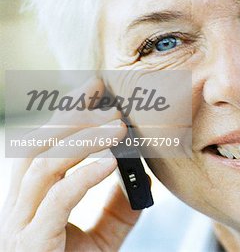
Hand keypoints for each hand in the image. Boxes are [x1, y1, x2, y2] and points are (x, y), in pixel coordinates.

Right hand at [0, 78, 141, 250]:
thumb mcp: (100, 238)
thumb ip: (116, 208)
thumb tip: (140, 178)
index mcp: (29, 199)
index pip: (41, 143)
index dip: (64, 112)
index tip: (92, 87)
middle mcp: (16, 206)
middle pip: (35, 145)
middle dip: (70, 117)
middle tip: (107, 102)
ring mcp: (18, 225)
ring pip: (41, 165)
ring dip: (81, 140)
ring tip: (117, 127)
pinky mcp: (30, 244)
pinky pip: (56, 201)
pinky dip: (83, 175)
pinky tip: (109, 162)